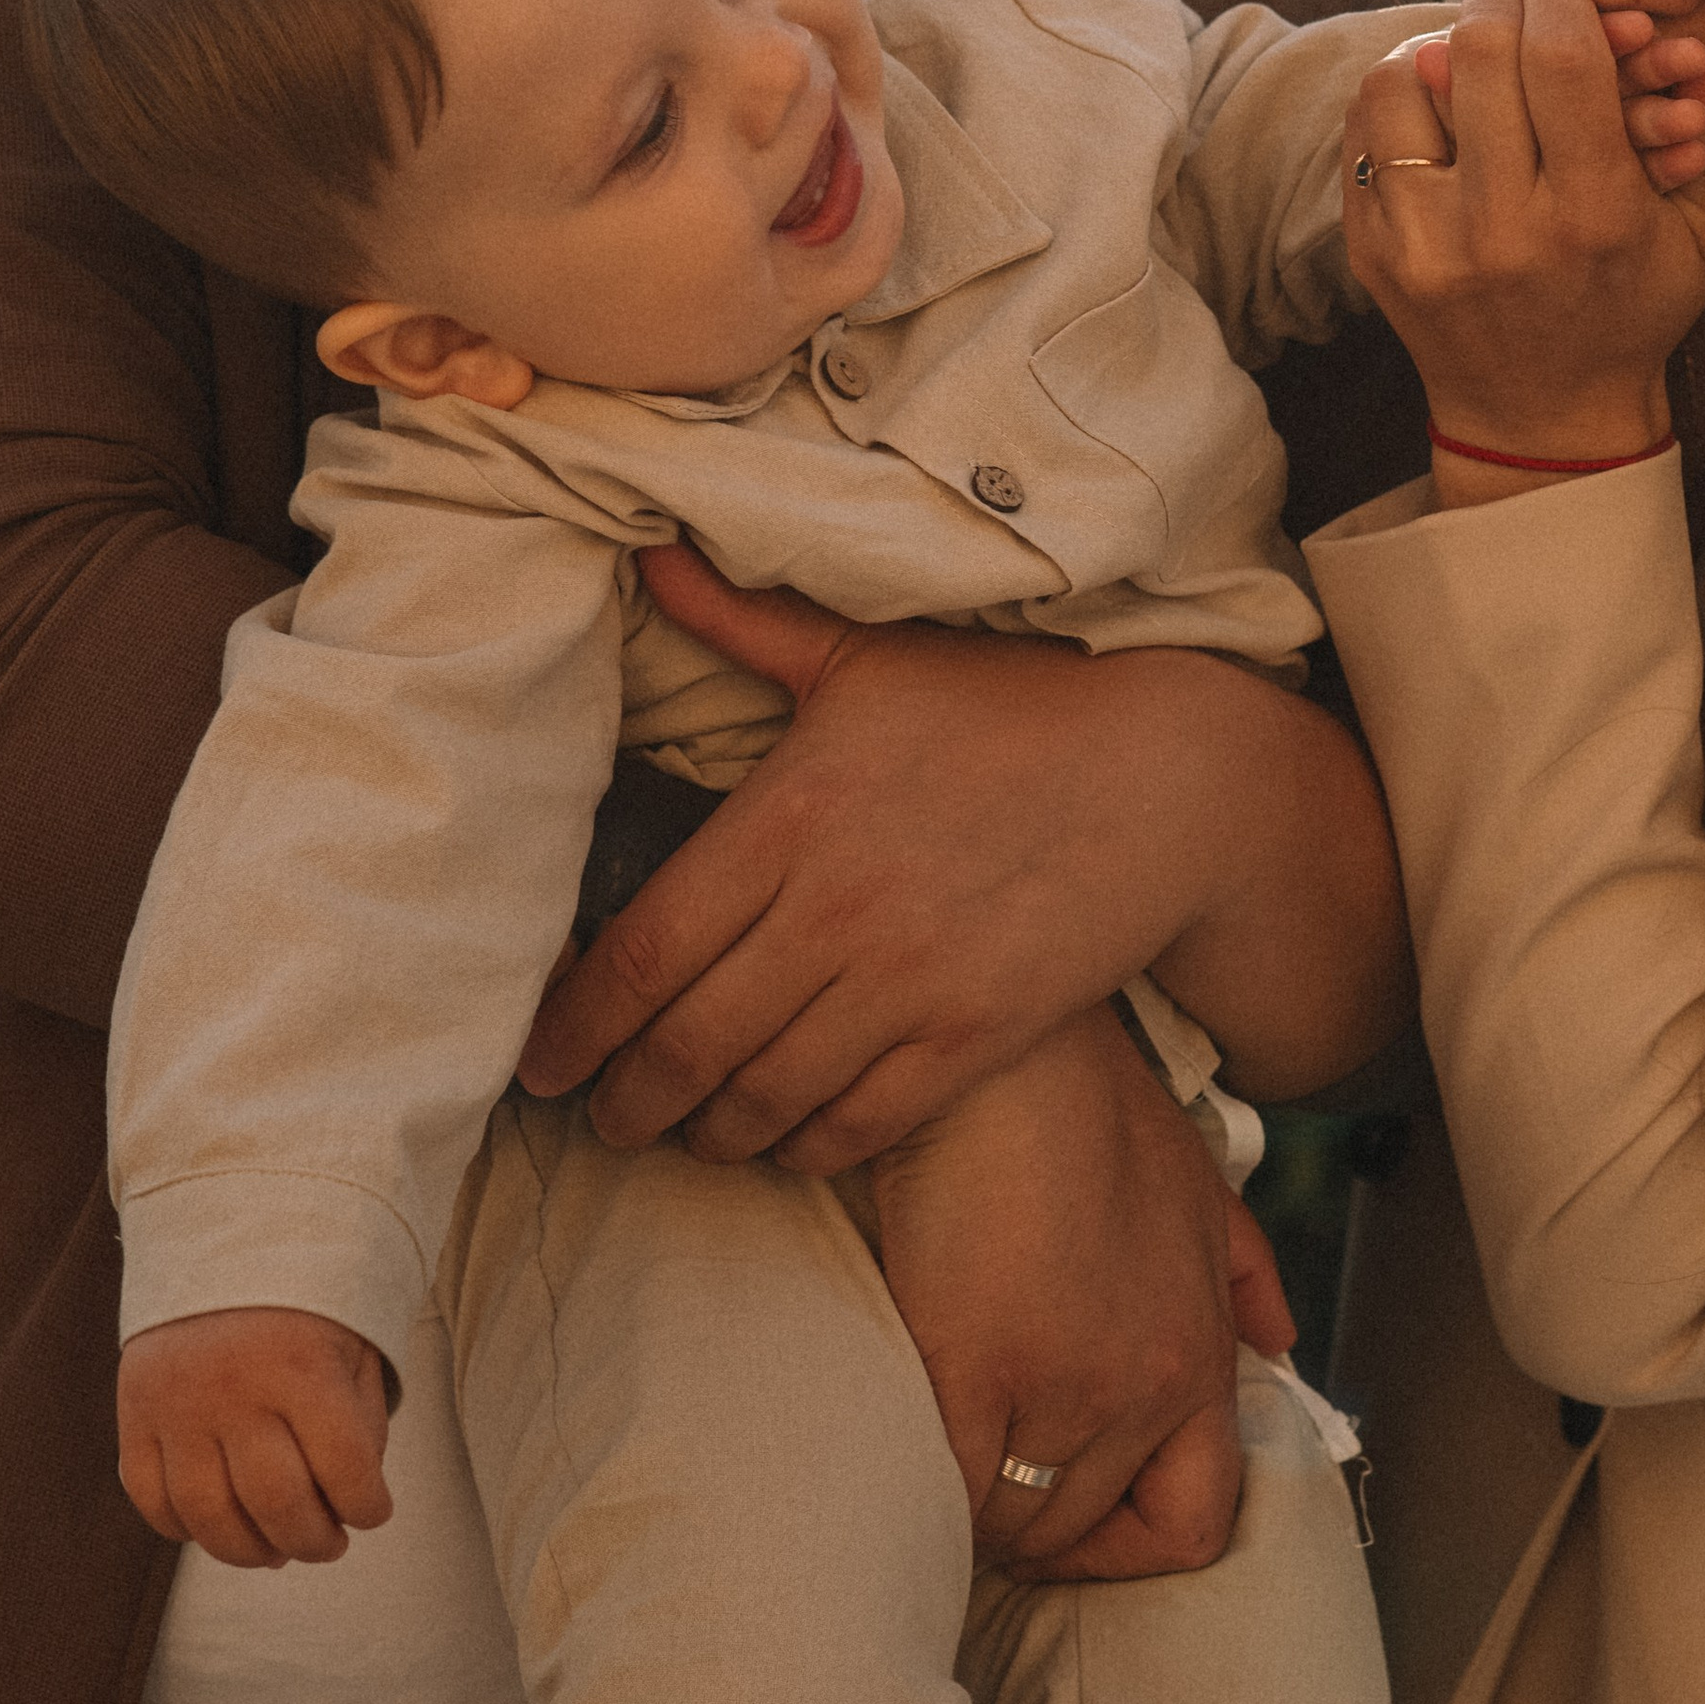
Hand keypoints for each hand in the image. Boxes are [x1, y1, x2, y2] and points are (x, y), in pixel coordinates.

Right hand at [118, 1308, 392, 1568]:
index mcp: (303, 1366)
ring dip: (251, 1553)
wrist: (220, 1244)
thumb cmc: (304, 1305)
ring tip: (278, 1551)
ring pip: (210, 1518)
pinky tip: (218, 1527)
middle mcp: (235, 1390)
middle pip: (278, 1504)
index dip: (369, 1507)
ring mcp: (177, 1407)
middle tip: (330, 1545)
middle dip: (314, 1542)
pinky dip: (185, 1531)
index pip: (346, 1467)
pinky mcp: (134, 1416)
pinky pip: (152, 1500)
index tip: (375, 1513)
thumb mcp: (353, 1344)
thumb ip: (361, 1423)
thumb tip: (348, 1508)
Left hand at [518, 588, 1406, 1160]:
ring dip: (705, 1135)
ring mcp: (907, 983)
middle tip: (597, 1118)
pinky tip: (777, 1143)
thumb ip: (741, 620)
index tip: (539, 1058)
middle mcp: (835, 911)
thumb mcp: (866, 654)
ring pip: (763, 1098)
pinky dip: (801, 1149)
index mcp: (790, 815)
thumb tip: (645, 553)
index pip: (644, 950)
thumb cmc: (1007, 703)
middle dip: (626, 1100)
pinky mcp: (974, 1037)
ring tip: (677, 1136)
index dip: (576, 1022)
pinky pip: (856, 1125)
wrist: (1165, 772)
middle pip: (686, 1043)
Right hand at [866, 1006, 1293, 1585]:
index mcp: (1199, 1352)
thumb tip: (1277, 1345)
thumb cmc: (1090, 1102)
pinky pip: (948, 1484)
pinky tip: (901, 1440)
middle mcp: (1147, 1385)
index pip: (1195, 1522)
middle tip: (974, 1475)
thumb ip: (1245, 1272)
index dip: (1128, 1544)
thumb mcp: (1200, 1181)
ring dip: (968, 1501)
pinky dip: (923, 1482)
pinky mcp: (974, 1365)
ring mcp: (1065, 1382)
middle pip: (1078, 1527)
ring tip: (931, 1451)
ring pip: (1008, 1518)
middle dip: (1025, 1521)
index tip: (1074, 1514)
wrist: (1009, 1054)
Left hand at [1348, 0, 1704, 477]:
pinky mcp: (1372, 250)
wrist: (1541, 415)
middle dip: (1502, 2)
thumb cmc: (1635, 311)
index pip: (1563, 61)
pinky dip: (1397, 94)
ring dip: (1438, 45)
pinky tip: (1435, 98)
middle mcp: (1501, 231)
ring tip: (1472, 50)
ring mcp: (1423, 243)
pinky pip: (1365, 130)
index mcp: (1593, 217)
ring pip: (1401, 82)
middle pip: (1481, 56)